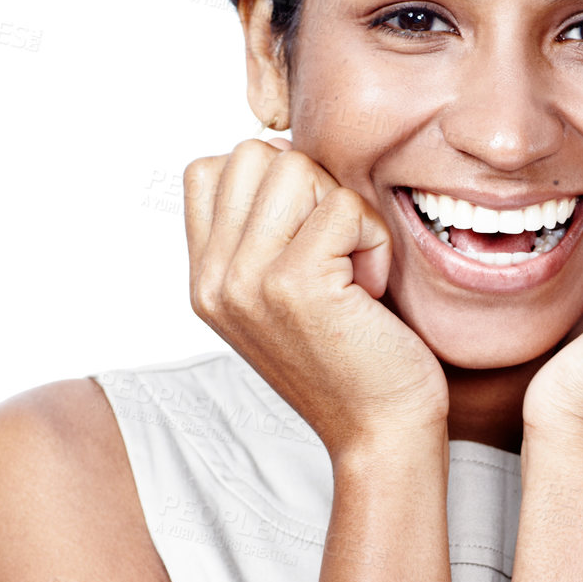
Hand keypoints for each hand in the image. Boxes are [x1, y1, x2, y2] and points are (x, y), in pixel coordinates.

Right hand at [184, 139, 448, 459]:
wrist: (379, 432)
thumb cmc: (351, 358)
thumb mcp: (281, 294)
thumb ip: (260, 232)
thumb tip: (279, 149)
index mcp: (203, 278)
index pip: (210, 168)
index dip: (273, 180)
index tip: (307, 235)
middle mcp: (212, 278)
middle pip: (254, 154)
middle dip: (312, 189)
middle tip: (333, 254)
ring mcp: (246, 280)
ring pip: (296, 167)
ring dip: (343, 211)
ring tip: (349, 270)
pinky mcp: (295, 283)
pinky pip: (344, 206)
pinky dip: (373, 240)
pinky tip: (369, 289)